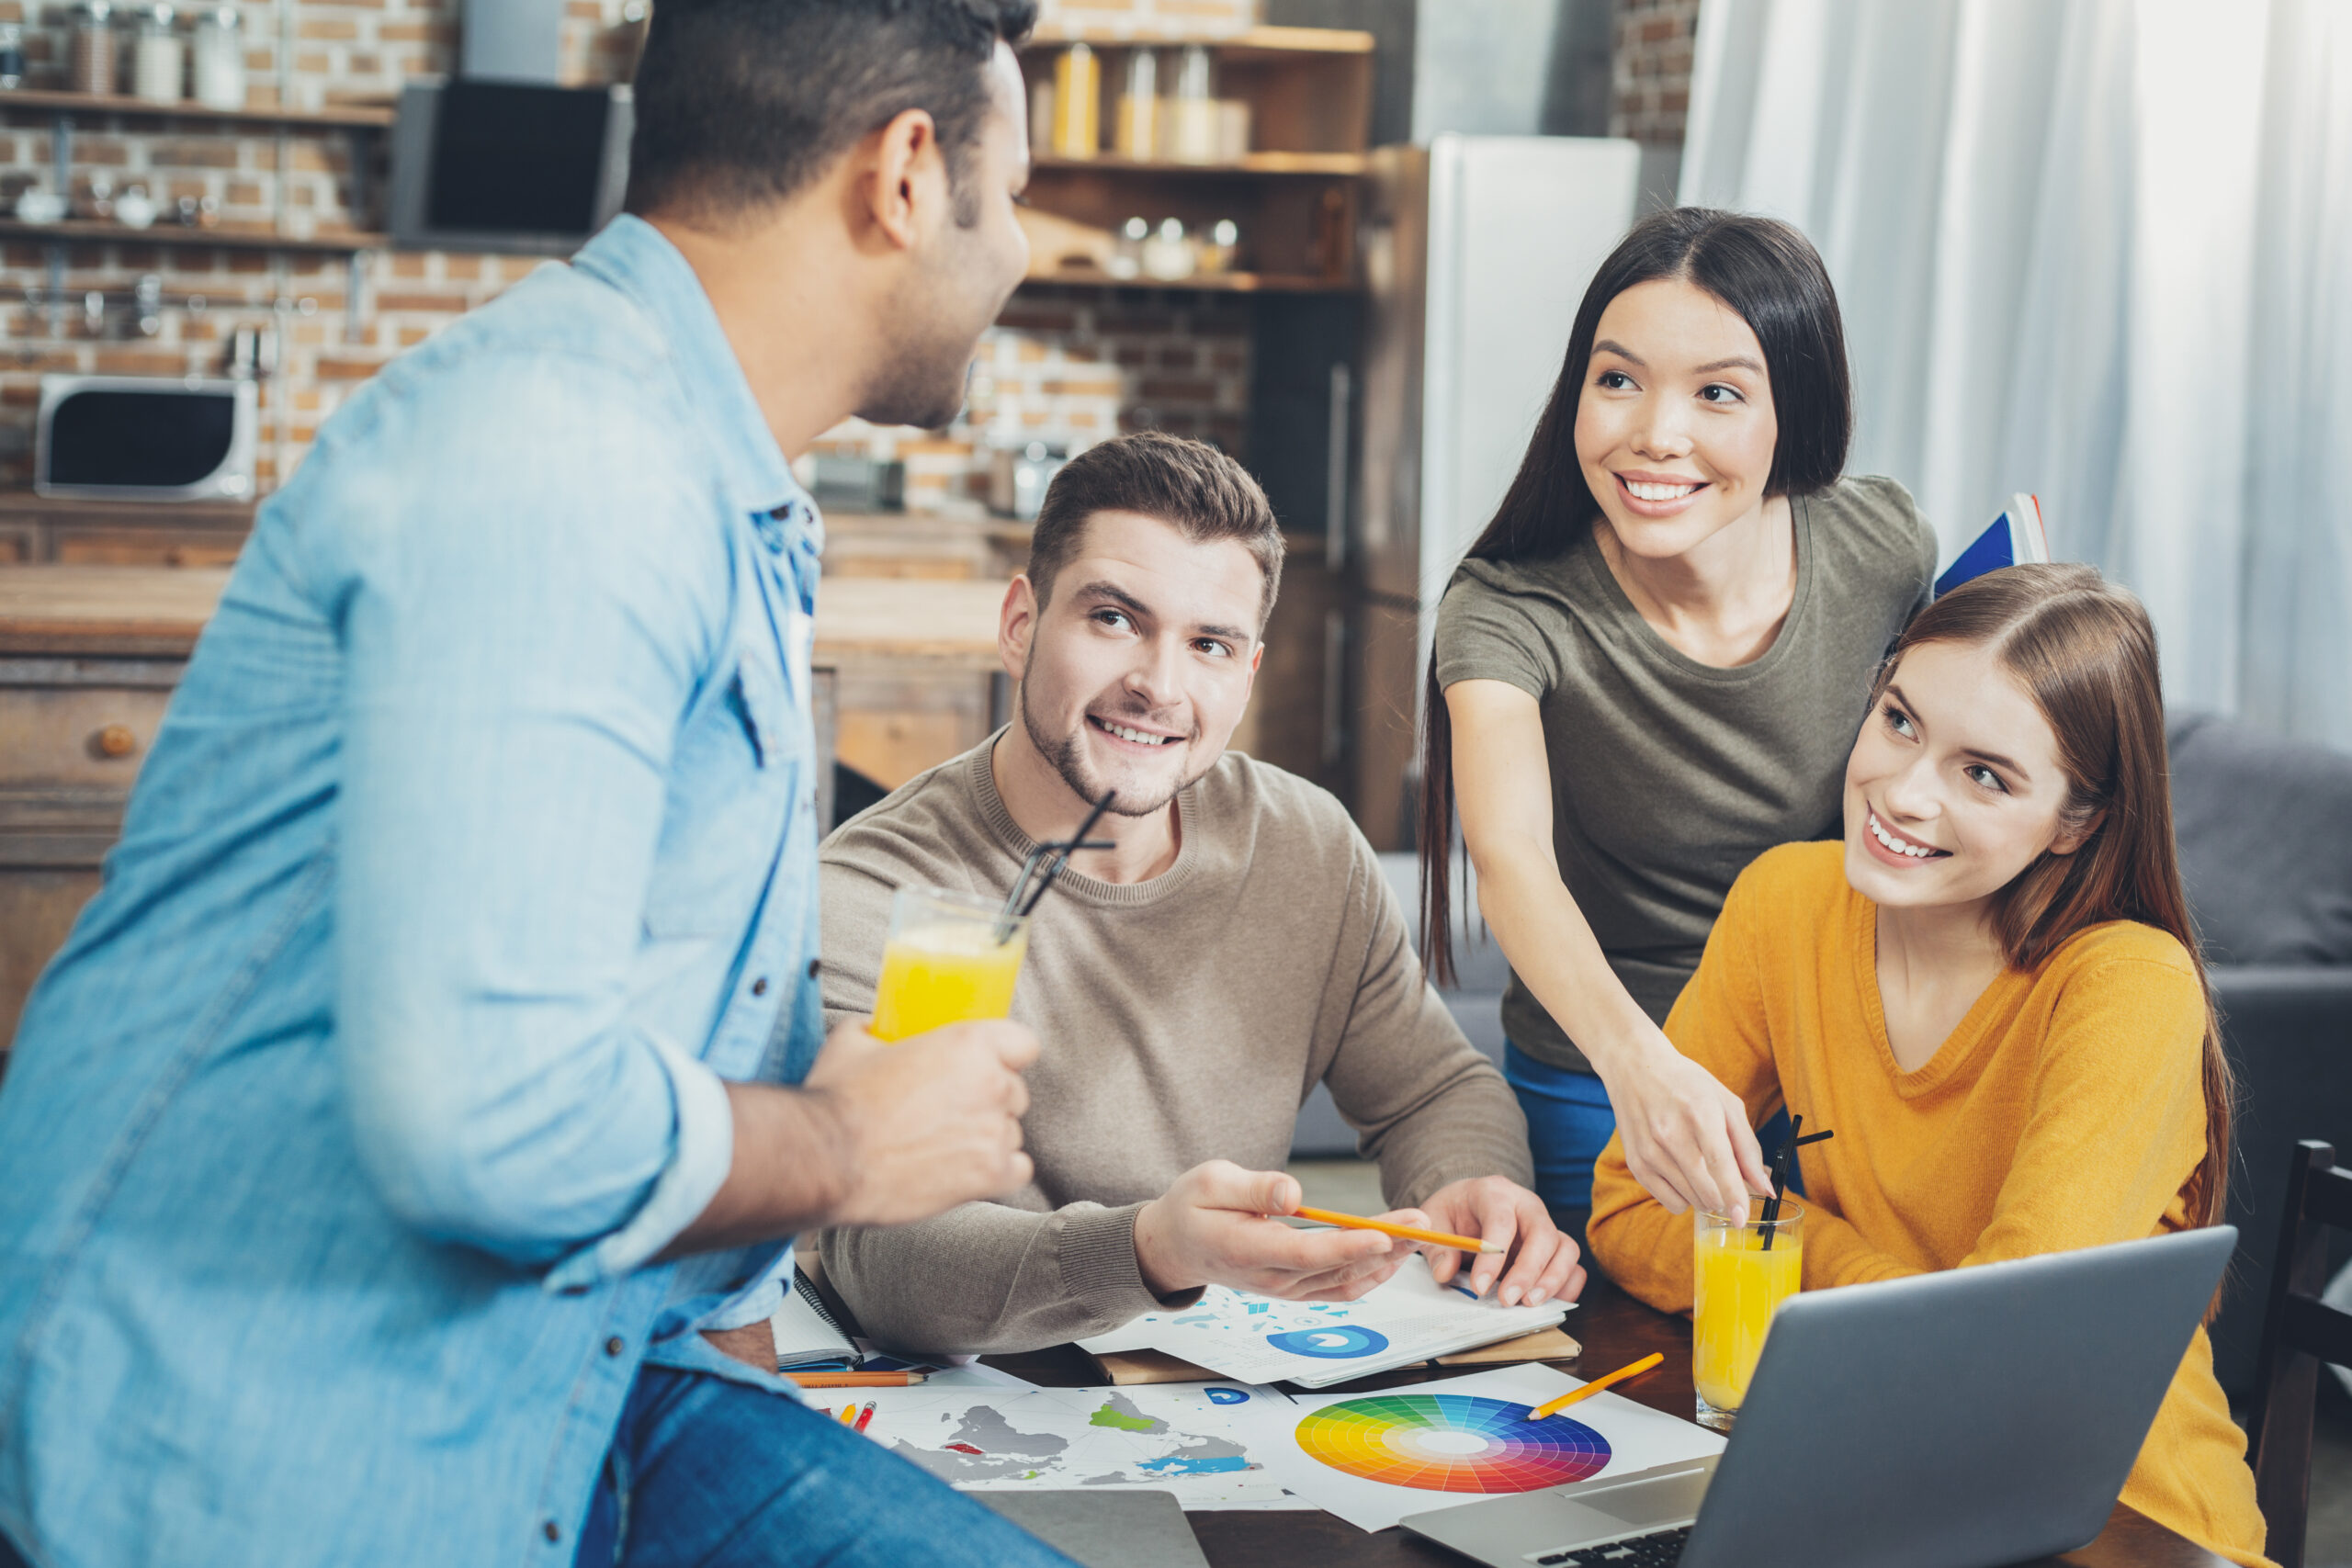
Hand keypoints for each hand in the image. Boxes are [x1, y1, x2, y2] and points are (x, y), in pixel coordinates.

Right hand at [802, 1015, 1036, 1227]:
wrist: (826, 1159)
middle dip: (989, 1101)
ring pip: (1012, 1132)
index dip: (1007, 1055)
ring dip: (987, 1138)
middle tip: (949, 1111)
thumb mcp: (852, 1041)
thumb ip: (875, 1028)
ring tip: (943, 1146)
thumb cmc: (837, 1099)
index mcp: (970, 1043)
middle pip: (1015, 1092)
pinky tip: (964, 1172)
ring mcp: (995, 1132)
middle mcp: (992, 1084)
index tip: (988, 1065)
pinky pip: (1018, 1170)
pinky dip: (998, 1172)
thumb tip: (872, 1026)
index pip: (1023, 1043)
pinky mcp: (990, 1175)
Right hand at [1133, 1161, 1407, 1301]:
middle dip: (1387, 1246)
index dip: (1349, 1247)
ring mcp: (1285, 1289)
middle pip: (1337, 1268)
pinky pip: (1340, 1288)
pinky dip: (1371, 1274)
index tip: (1384, 1235)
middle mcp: (1271, 1279)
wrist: (1175, 1247)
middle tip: (1423, 1222)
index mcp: (1248, 1251)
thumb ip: (1254, 1189)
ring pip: (1345, 1282)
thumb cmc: (1192, 1208)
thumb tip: (1294, 1195)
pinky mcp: (1295, 1288)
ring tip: (1420, 1231)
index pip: (1307, 1254)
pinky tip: (1394, 1253)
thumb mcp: (1211, 1182)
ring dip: (1387, 1260)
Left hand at [1413, 1176, 1584, 1306]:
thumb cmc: (1454, 1211)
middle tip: (1508, 1300)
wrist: (1469, 1204)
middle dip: (1528, 1271)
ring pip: (1566, 1249)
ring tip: (1528, 1304)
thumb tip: (1444, 1272)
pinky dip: (1566, 1287)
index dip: (1492, 1256)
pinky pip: (1574, 1267)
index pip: (1501, 1220)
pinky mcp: (1556, 1248)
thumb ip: (1436, 1245)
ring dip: (1552, 1281)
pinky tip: (1547, 1304)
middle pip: (1543, 1233)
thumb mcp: (1434, 1219)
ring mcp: (1546, 1226)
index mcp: (1495, 1192)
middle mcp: (1527, 1206)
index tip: (1479, 1287)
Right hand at [1594, 1027, 1771, 1217]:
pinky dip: (1685, 1198)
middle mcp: (1670, 1134)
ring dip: (1706, 1197)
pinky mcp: (1636, 1164)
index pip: (1720, 1164)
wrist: (1636, 1069)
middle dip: (1725, 1197)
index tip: (1742, 1218)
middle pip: (1706, 1189)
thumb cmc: (1686, 1084)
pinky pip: (1670, 1202)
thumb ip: (1748, 1147)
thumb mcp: (1726, 1104)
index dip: (1734, 1195)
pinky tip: (1684, 1175)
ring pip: (1690, 1200)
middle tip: (1728, 1183)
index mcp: (1699, 1113)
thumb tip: (1765, 1187)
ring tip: (1702, 1169)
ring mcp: (1650, 1151)